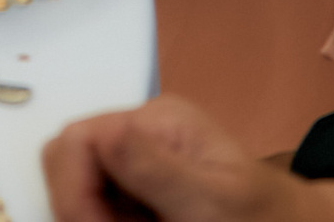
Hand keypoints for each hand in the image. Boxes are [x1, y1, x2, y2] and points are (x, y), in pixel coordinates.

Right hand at [44, 97, 318, 221]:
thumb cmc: (266, 218)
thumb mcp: (215, 199)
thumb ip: (156, 167)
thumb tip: (102, 130)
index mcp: (157, 122)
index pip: (77, 140)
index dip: (72, 189)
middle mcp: (140, 137)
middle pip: (67, 162)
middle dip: (76, 206)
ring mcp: (137, 168)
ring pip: (77, 191)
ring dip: (90, 217)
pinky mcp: (137, 198)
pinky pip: (98, 208)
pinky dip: (103, 221)